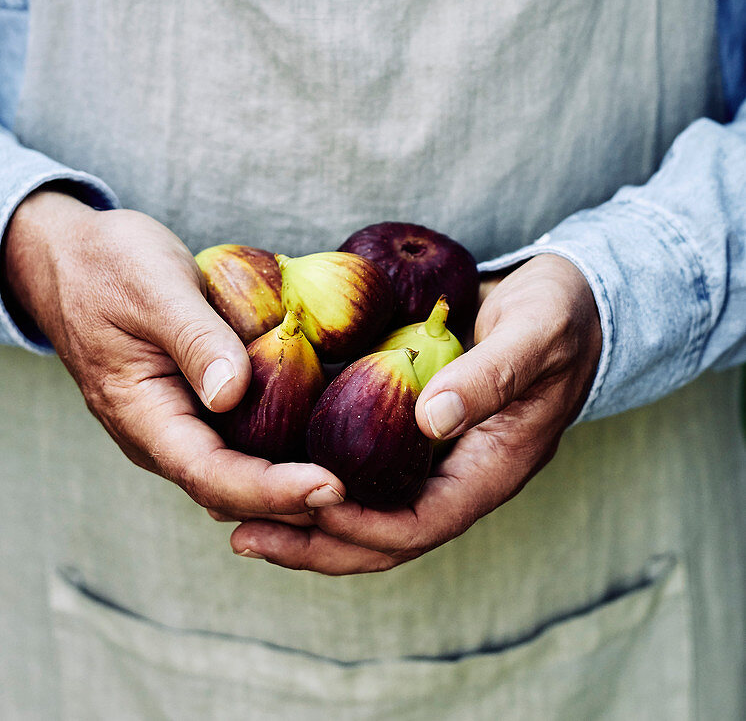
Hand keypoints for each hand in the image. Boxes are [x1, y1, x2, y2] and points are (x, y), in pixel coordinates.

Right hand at [2, 189, 344, 516]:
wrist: (71, 257)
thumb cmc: (109, 264)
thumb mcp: (154, 288)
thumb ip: (194, 340)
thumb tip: (233, 394)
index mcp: (142, 416)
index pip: (212, 476)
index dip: (273, 490)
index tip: (332, 487)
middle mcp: (162, 435)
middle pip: (233, 490)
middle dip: (294, 502)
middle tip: (365, 495)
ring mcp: (180, 423)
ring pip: (240, 471)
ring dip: (293, 481)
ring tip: (360, 476)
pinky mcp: (198, 404)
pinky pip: (243, 439)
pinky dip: (285, 446)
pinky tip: (332, 431)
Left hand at [228, 254, 600, 571]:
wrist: (568, 297)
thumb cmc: (560, 313)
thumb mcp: (535, 334)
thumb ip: (491, 374)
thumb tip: (431, 419)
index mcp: (492, 467)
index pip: (422, 523)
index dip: (363, 528)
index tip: (306, 509)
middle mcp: (459, 472)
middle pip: (384, 535)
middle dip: (316, 543)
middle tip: (246, 535)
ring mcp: (436, 453)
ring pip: (368, 505)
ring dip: (308, 517)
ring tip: (240, 512)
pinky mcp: (414, 424)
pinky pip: (364, 462)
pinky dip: (318, 468)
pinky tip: (270, 455)